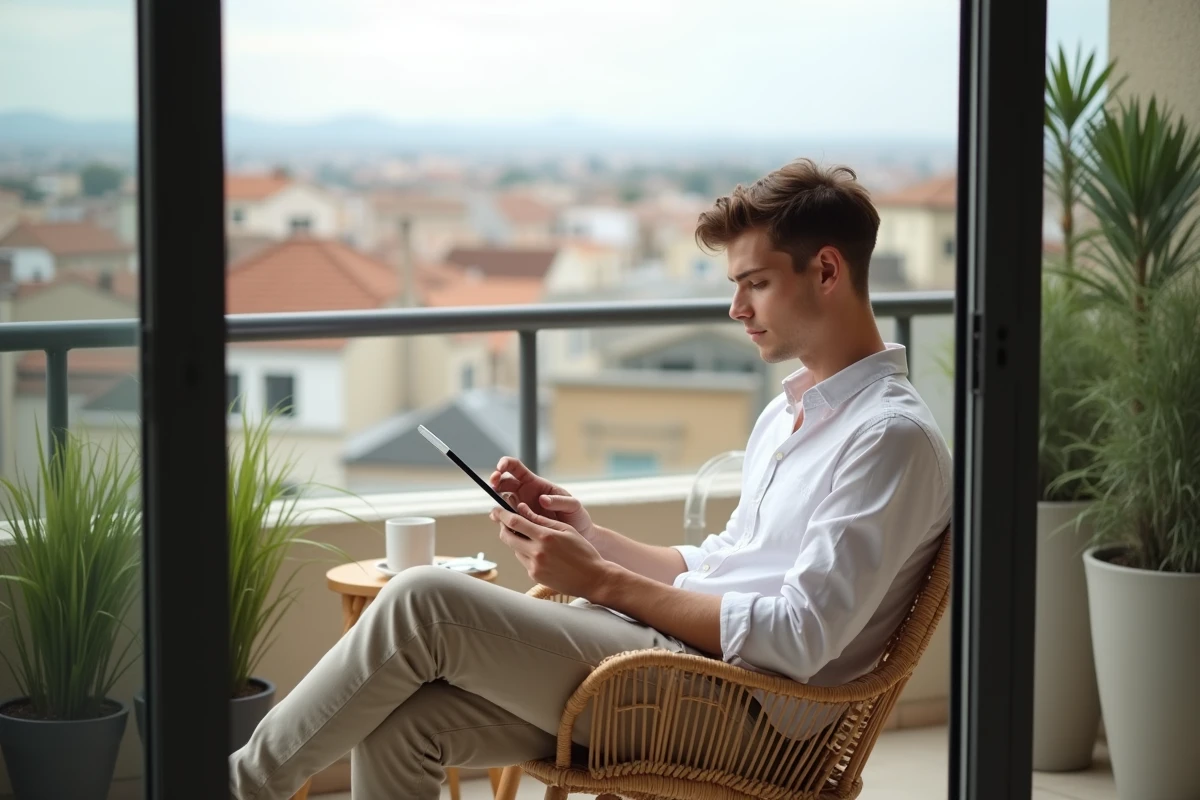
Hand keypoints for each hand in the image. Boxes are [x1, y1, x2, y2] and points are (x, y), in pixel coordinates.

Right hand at [488, 457, 595, 541]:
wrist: (578, 536)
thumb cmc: (576, 516)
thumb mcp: (573, 506)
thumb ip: (559, 501)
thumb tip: (542, 499)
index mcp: (536, 483)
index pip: (516, 468)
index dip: (505, 464)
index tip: (500, 467)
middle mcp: (525, 493)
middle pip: (503, 482)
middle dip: (496, 481)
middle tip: (494, 485)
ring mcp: (521, 508)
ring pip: (502, 501)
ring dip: (497, 502)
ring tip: (498, 508)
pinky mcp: (521, 522)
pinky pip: (507, 518)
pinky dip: (501, 519)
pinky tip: (500, 521)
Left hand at [490, 502, 611, 598]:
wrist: (593, 579)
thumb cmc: (583, 552)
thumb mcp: (566, 530)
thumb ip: (543, 520)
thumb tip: (523, 510)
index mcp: (545, 537)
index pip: (515, 522)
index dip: (502, 514)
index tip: (495, 509)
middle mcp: (536, 552)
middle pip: (507, 537)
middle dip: (503, 528)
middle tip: (505, 522)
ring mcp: (534, 566)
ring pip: (515, 549)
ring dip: (517, 542)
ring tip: (532, 539)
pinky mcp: (534, 576)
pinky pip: (524, 561)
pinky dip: (527, 554)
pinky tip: (542, 554)